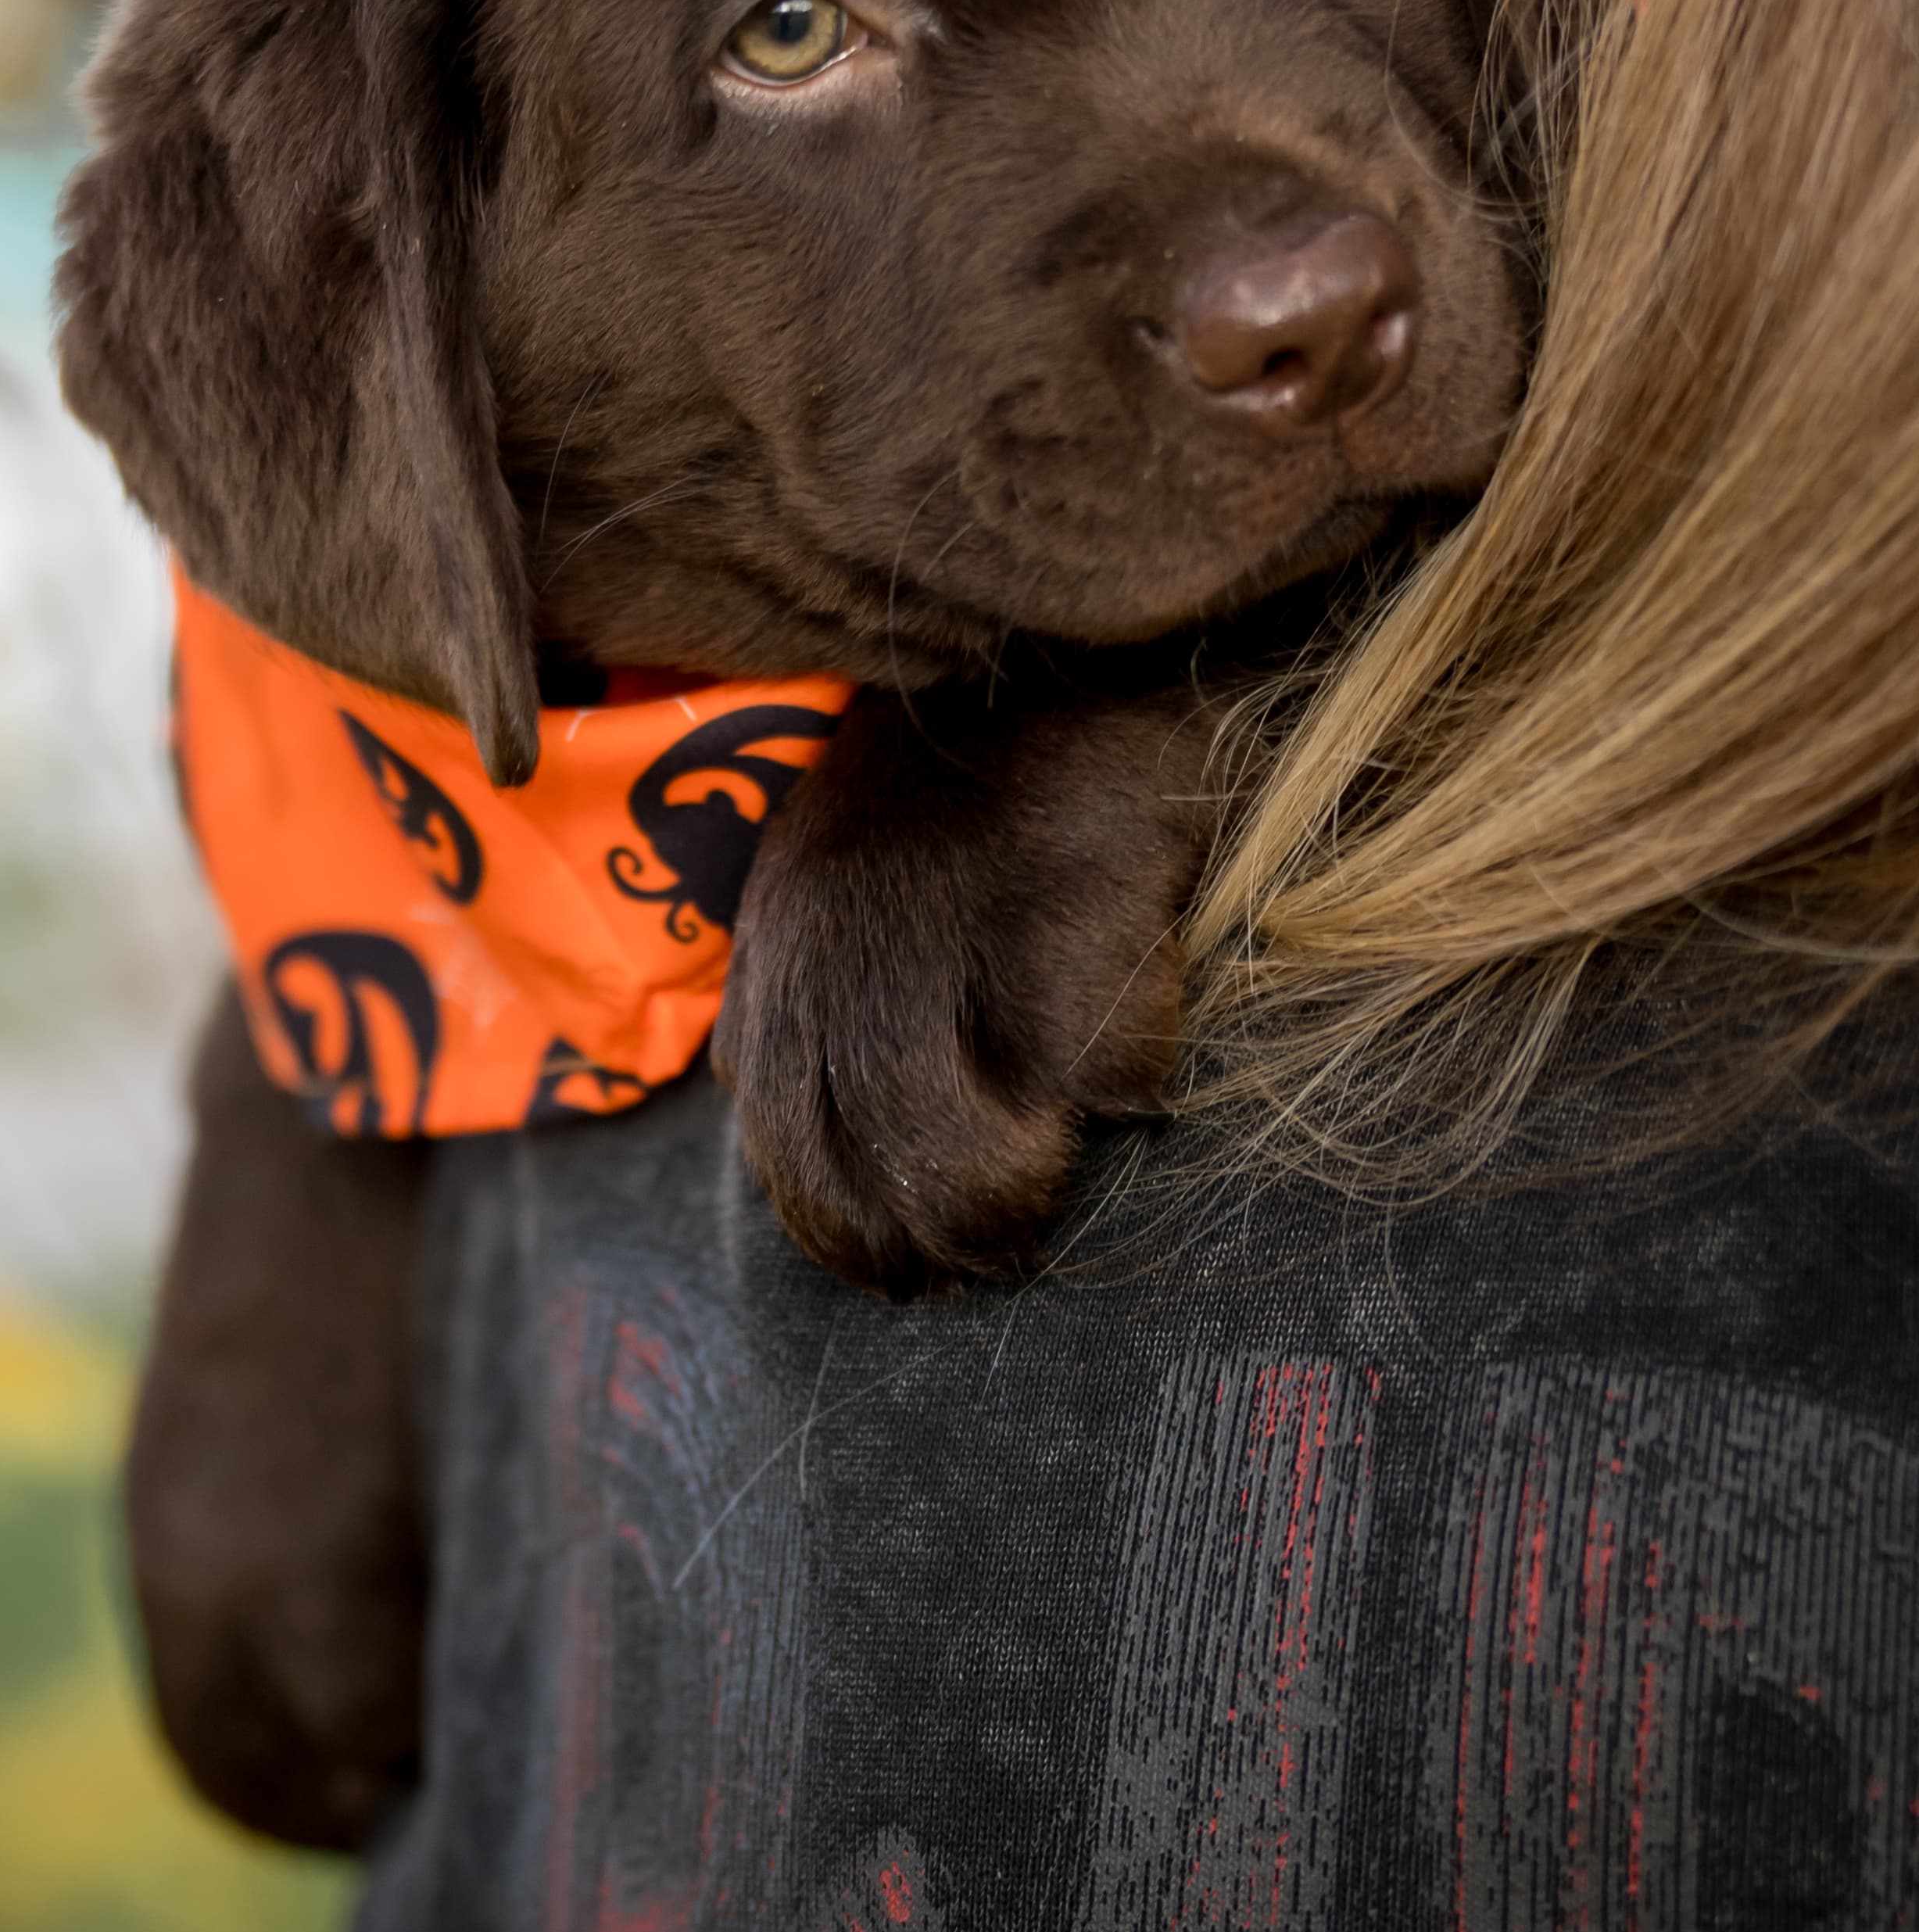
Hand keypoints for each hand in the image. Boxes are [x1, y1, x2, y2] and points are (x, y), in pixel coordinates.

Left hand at [711, 680, 1202, 1289]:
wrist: (1036, 654)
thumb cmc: (935, 808)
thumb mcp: (829, 902)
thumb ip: (807, 1017)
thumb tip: (785, 1147)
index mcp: (786, 973)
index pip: (797, 1170)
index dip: (859, 1244)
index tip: (918, 1277)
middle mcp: (853, 964)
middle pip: (888, 1188)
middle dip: (955, 1243)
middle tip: (1016, 1237)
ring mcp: (964, 938)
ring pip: (985, 1167)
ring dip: (1031, 1193)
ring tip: (1075, 1146)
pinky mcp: (1078, 903)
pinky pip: (1119, 1064)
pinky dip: (1143, 1069)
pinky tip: (1146, 1025)